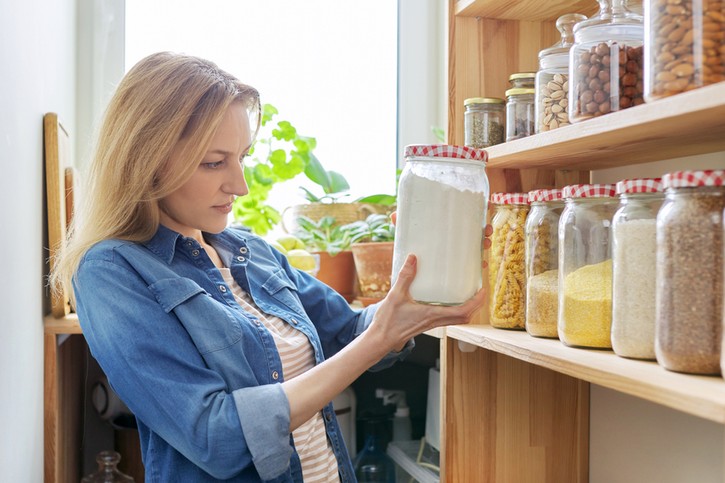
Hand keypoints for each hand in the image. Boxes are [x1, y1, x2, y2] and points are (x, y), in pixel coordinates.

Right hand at [368, 254, 485, 351]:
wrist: (380, 339)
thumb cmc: (388, 321)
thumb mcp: (395, 295)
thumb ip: (405, 276)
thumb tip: (413, 258)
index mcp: (432, 314)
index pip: (463, 312)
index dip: (476, 302)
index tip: (483, 291)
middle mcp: (435, 321)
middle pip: (465, 317)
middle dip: (476, 305)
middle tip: (480, 291)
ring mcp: (432, 324)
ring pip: (458, 320)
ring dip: (468, 309)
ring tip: (469, 294)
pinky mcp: (427, 324)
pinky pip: (447, 318)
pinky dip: (455, 310)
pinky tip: (448, 300)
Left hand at [390, 211, 492, 267]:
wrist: (403, 287)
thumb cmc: (406, 251)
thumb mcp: (404, 237)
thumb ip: (400, 225)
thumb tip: (394, 215)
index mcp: (444, 226)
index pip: (465, 214)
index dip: (478, 208)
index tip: (487, 203)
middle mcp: (453, 238)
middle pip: (474, 230)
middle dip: (485, 229)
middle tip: (487, 230)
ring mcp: (455, 253)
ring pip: (476, 246)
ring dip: (485, 244)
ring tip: (485, 245)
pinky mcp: (455, 269)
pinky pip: (470, 266)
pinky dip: (477, 265)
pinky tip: (481, 266)